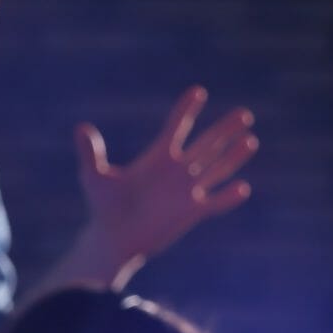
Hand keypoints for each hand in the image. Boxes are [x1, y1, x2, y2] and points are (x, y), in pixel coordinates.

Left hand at [66, 87, 256, 286]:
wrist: (113, 240)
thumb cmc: (102, 208)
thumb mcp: (93, 177)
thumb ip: (90, 153)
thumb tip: (81, 128)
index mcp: (157, 158)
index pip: (176, 127)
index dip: (187, 109)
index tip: (198, 91)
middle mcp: (176, 171)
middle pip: (206, 144)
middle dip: (225, 129)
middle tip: (244, 114)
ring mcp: (186, 191)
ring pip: (216, 169)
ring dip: (233, 157)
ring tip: (251, 140)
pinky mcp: (191, 213)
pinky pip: (215, 203)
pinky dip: (228, 197)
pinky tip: (243, 188)